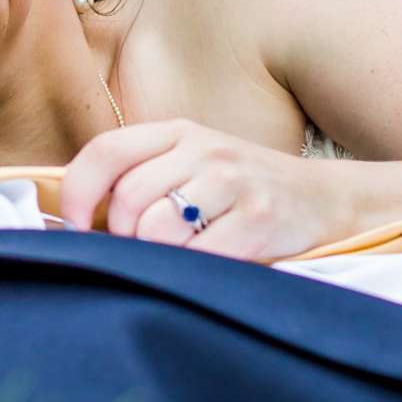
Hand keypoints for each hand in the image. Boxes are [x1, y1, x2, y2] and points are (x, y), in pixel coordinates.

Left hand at [60, 120, 348, 263]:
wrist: (325, 201)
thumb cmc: (242, 191)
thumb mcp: (192, 165)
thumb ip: (141, 177)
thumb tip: (78, 219)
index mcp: (177, 133)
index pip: (105, 151)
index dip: (79, 192)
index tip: (77, 226)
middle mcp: (204, 149)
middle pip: (128, 199)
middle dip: (124, 237)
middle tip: (143, 251)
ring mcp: (233, 181)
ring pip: (157, 228)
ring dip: (157, 255)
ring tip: (180, 254)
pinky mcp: (259, 217)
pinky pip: (199, 255)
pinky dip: (192, 268)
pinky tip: (207, 264)